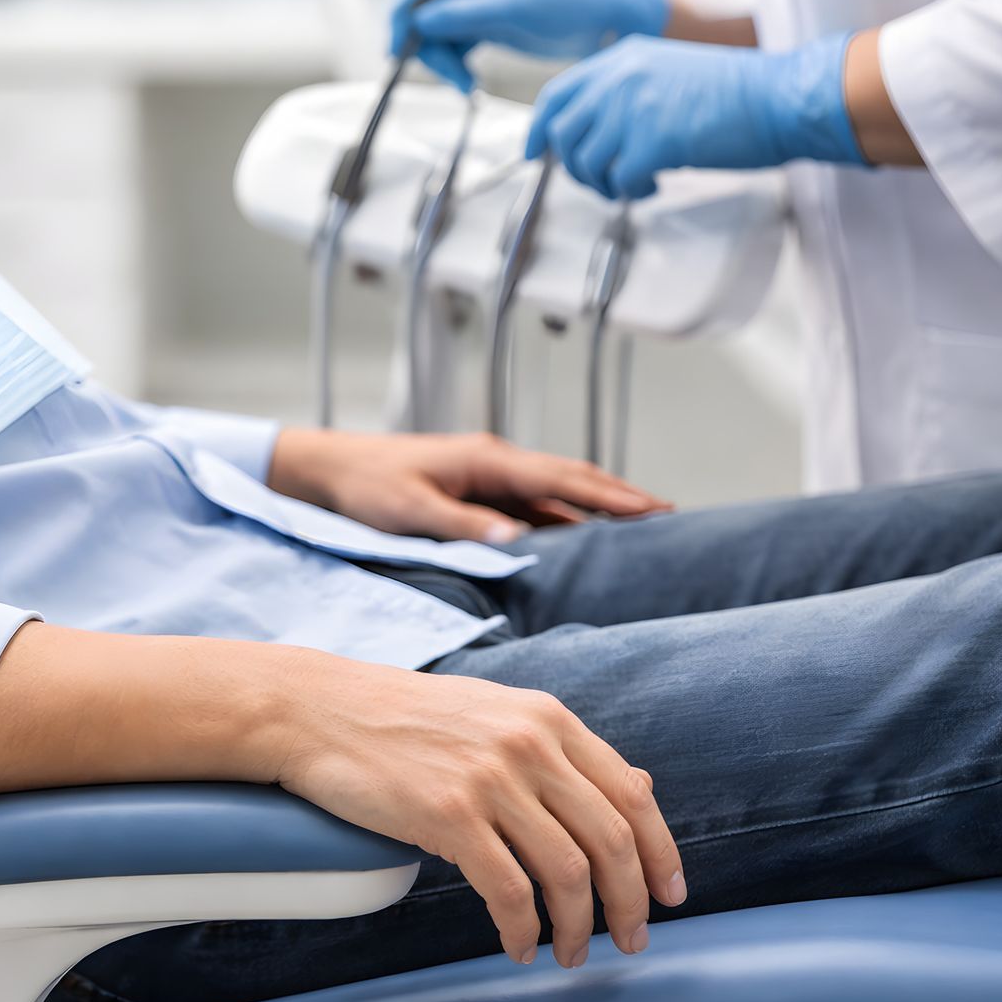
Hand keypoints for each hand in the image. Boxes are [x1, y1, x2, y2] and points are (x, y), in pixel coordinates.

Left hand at [268, 429, 669, 543]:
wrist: (329, 469)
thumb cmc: (365, 487)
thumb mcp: (410, 509)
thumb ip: (462, 525)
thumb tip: (518, 539)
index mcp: (486, 461)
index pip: (562, 479)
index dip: (611, 495)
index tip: (657, 509)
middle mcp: (495, 463)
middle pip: (570, 481)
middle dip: (620, 497)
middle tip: (672, 518)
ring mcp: (488, 477)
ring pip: (554, 494)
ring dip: (596, 510)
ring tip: (645, 531)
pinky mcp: (477, 493)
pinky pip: (531, 506)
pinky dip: (563, 520)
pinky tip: (586, 540)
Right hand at [273, 654, 686, 965]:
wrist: (319, 709)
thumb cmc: (402, 718)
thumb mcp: (494, 712)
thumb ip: (558, 749)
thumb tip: (635, 790)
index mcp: (547, 718)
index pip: (631, 794)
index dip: (660, 853)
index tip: (669, 894)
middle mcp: (528, 745)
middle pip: (611, 841)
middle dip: (632, 904)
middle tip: (632, 940)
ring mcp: (489, 779)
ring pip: (568, 873)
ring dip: (579, 927)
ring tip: (571, 953)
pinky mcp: (448, 815)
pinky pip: (508, 891)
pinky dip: (522, 930)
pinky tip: (516, 946)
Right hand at [390, 0, 667, 91]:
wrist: (605, 19)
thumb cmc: (566, 1)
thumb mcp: (510, 7)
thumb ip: (460, 14)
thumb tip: (416, 23)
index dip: (402, 14)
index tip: (397, 49)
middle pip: (423, 10)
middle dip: (427, 46)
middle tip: (446, 77)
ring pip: (435, 33)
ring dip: (443, 61)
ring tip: (466, 85)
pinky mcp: (483, 20)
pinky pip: (453, 44)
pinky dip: (456, 64)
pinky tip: (471, 81)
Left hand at [527, 32, 865, 200]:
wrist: (781, 97)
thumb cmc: (737, 91)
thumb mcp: (669, 71)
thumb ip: (627, 91)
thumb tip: (597, 131)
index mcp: (621, 59)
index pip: (558, 94)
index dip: (538, 128)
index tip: (533, 152)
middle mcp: (619, 80)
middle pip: (564, 135)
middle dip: (576, 166)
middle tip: (603, 179)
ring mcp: (633, 110)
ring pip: (586, 163)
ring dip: (605, 182)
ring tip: (635, 181)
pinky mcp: (653, 143)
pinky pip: (619, 182)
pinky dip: (632, 191)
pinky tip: (655, 184)